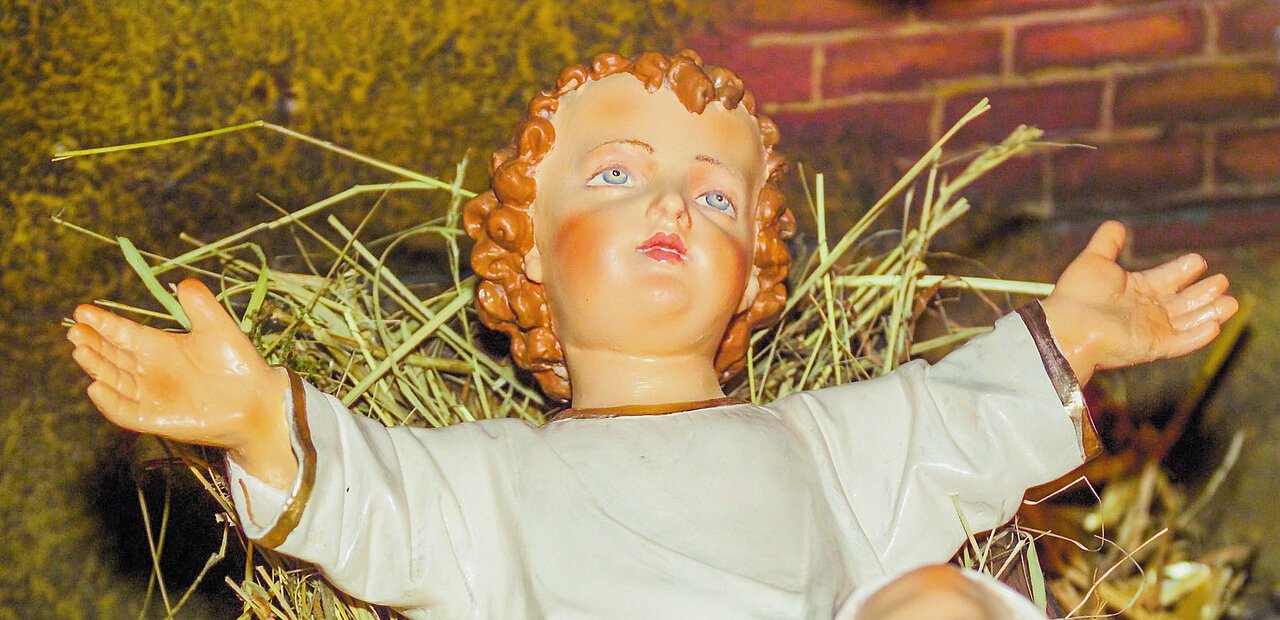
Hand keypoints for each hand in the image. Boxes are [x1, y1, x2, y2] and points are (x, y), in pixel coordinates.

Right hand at [67, 279, 296, 487]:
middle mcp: (149, 370)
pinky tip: (96, 387)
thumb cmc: (238, 364)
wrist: (257, 400)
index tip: (82, 311)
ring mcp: (150, 396)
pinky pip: (125, 412)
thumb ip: (201, 305)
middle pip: (111, 356)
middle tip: (75, 330)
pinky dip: (110, 402)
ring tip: (81, 351)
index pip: (122, 333)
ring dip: (96, 367)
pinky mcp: (155, 419)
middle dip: (92, 343)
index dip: (102, 323)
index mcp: (159, 346)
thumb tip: (184, 283)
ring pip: (113, 381)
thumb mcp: (219, 328)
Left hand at [1040, 221, 1238, 384]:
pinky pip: (1181, 342)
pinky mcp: (1152, 347)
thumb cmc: (1076, 295)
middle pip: (1182, 301)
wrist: (1066, 326)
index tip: (1199, 259)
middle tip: (1222, 281)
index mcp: (1134, 291)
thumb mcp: (1093, 260)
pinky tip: (1215, 326)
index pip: (1166, 279)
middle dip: (1203, 292)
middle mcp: (1145, 311)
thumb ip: (1107, 242)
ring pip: (1188, 321)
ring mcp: (1150, 331)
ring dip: (1209, 312)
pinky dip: (1198, 336)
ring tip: (1231, 302)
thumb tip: (1117, 226)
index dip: (1183, 270)